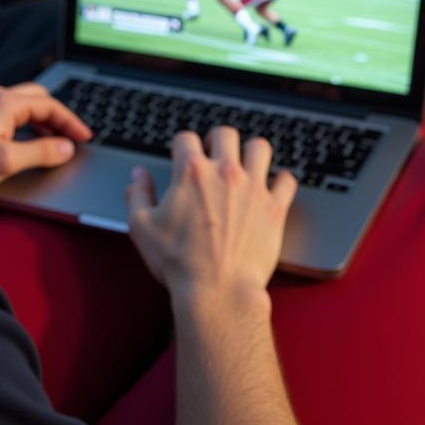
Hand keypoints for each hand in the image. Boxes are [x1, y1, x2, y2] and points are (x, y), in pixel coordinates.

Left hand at [0, 83, 91, 198]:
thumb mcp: (6, 162)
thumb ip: (41, 153)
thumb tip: (66, 148)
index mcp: (6, 104)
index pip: (50, 105)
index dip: (72, 122)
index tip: (86, 138)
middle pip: (38, 98)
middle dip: (59, 116)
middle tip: (72, 137)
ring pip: (22, 106)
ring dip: (42, 120)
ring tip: (54, 141)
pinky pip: (8, 116)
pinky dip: (25, 125)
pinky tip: (24, 142)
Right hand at [125, 129, 296, 307]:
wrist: (217, 291)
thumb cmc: (179, 263)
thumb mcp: (141, 227)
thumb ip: (137, 195)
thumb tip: (139, 176)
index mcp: (190, 173)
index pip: (186, 138)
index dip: (181, 145)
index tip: (181, 155)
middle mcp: (224, 173)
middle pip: (225, 134)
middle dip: (217, 139)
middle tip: (213, 152)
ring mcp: (253, 188)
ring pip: (259, 148)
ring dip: (250, 151)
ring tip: (245, 162)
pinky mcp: (274, 208)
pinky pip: (287, 180)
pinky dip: (281, 180)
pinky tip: (273, 186)